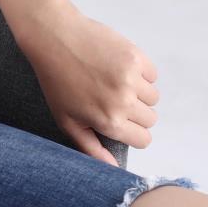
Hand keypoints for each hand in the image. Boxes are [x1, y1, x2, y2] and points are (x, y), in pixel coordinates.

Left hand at [15, 0, 159, 164]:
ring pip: (153, 97)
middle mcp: (123, 101)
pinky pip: (152, 74)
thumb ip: (92, 148)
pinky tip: (118, 68)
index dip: (133, 133)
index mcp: (108, 121)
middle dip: (135, 114)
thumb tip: (114, 169)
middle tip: (112, 101)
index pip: (144, 139)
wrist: (54, 38)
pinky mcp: (135, 56)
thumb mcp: (67, 121)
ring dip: (139, 93)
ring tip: (113, 83)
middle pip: (151, 119)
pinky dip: (141, 73)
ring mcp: (131, 77)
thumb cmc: (57, 82)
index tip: (120, 123)